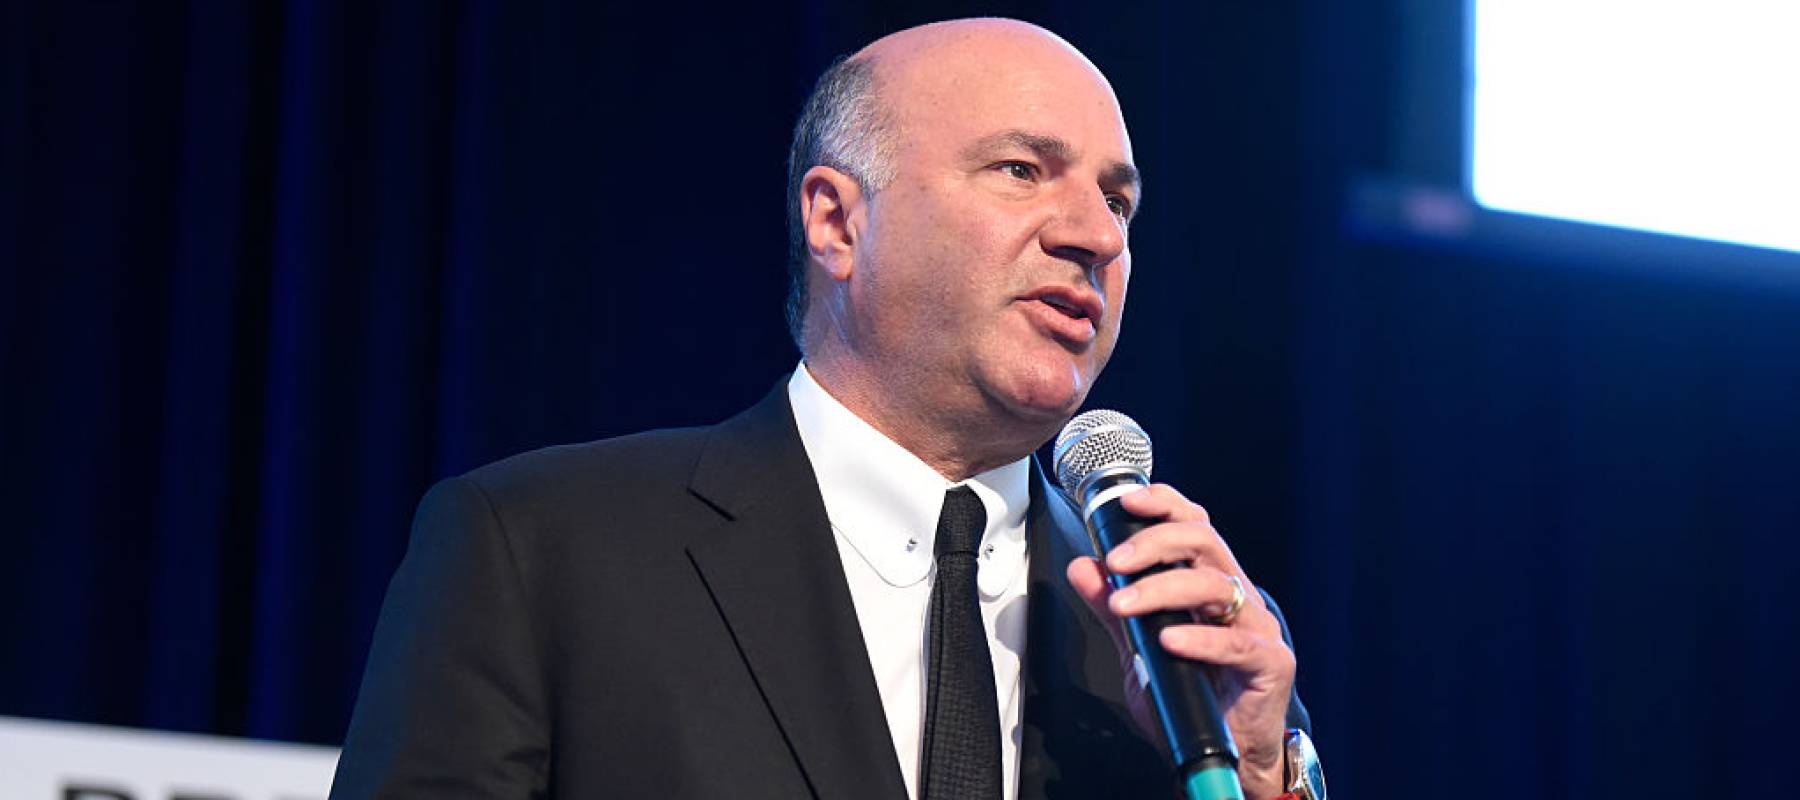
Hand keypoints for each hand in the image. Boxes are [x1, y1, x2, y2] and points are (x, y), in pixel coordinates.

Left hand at [1065, 484, 1294, 799]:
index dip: (1164, 505)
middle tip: (1115, 563)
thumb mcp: (1139, 650)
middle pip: (1203, 541)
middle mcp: (1236, 594)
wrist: (1230, 754)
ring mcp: (1256, 626)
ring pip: (1214, 585)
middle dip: (1153, 543)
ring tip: (1125, 605)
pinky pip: (1236, 643)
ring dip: (1162, 589)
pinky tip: (1170, 641)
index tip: (1126, 503)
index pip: (1193, 525)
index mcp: (1208, 582)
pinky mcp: (1270, 662)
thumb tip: (1083, 569)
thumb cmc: (1193, 696)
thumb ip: (1113, 611)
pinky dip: (1200, 639)